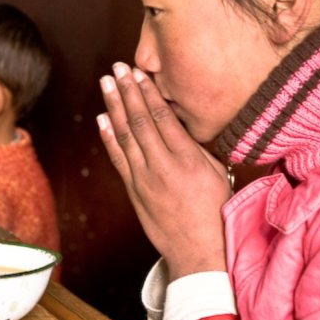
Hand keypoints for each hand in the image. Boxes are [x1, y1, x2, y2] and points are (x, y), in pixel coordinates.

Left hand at [97, 62, 232, 281]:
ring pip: (124, 136)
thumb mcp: (217, 172)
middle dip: (127, 91)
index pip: (162, 116)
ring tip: (106, 84)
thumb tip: (183, 121)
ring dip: (113, 107)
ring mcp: (144, 179)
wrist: (200, 250)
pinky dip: (108, 138)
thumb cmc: (216, 210)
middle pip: (139, 120)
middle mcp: (162, 166)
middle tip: (116, 68)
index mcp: (187, 158)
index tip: (139, 72)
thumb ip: (198, 146)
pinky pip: (118, 159)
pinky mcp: (134, 191)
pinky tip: (101, 119)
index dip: (147, 92)